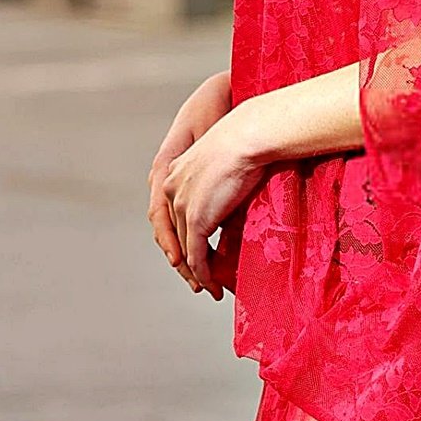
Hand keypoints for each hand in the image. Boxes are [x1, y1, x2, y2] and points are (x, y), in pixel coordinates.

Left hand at [162, 100, 268, 298]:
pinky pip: (196, 256)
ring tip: (210, 287)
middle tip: (202, 278)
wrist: (249, 134)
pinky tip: (213, 285)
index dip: (184, 235)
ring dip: (196, 272)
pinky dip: (203, 274)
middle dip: (188, 259)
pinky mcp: (195, 219)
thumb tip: (232, 206)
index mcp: (175, 172)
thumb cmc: (248, 140)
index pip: (174, 213)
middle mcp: (171, 189)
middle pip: (174, 234)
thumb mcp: (227, 162)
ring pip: (183, 249)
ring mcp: (181, 205)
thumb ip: (221, 185)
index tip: (198, 250)